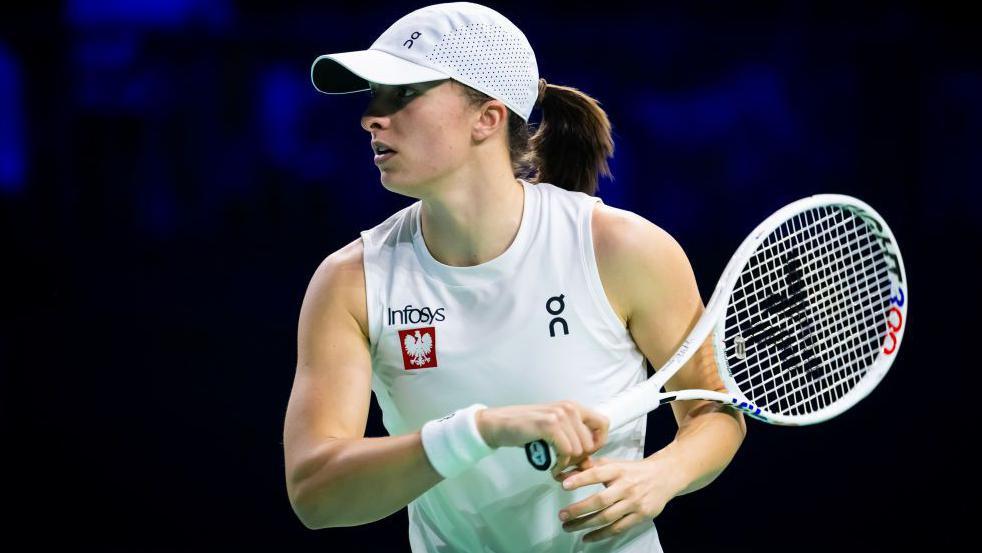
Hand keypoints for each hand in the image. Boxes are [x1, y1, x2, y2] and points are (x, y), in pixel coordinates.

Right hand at [475, 401, 608, 475]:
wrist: (499, 424)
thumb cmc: (526, 429)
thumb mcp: (555, 431)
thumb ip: (573, 441)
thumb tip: (589, 464)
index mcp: (573, 407)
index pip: (604, 424)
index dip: (598, 443)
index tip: (584, 454)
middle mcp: (569, 407)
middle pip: (591, 444)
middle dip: (579, 460)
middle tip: (564, 464)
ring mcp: (559, 414)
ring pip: (579, 450)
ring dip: (567, 464)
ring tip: (556, 465)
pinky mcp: (549, 424)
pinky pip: (566, 452)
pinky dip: (560, 464)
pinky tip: (552, 466)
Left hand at [556, 455, 681, 543]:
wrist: (664, 477)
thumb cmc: (633, 470)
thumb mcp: (614, 464)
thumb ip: (590, 467)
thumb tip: (563, 472)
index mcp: (618, 470)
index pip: (597, 474)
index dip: (580, 479)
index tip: (564, 485)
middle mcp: (626, 486)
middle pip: (600, 500)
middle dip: (579, 509)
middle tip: (562, 515)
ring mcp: (634, 503)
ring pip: (607, 517)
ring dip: (585, 524)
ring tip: (568, 526)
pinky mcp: (640, 516)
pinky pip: (618, 528)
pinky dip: (601, 534)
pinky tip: (587, 537)